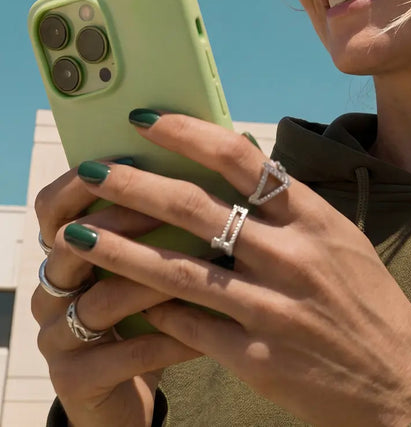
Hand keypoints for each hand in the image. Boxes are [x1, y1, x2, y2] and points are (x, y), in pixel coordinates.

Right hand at [32, 167, 198, 426]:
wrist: (126, 395)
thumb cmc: (147, 310)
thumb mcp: (148, 261)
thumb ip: (164, 217)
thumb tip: (214, 158)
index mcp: (64, 253)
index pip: (53, 207)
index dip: (83, 181)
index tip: (133, 158)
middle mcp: (51, 290)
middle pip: (73, 244)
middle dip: (126, 220)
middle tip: (180, 206)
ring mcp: (58, 337)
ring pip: (103, 298)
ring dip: (156, 279)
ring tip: (205, 267)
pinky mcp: (76, 379)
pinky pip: (126, 354)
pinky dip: (172, 338)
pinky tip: (208, 330)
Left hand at [61, 113, 410, 426]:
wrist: (400, 381)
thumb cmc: (367, 302)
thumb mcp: (339, 238)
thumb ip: (291, 206)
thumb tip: (237, 163)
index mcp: (314, 218)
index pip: (240, 160)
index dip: (186, 134)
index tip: (147, 120)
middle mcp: (292, 257)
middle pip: (196, 208)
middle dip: (135, 184)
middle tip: (93, 169)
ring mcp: (272, 309)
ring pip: (178, 270)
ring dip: (120, 249)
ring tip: (78, 233)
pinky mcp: (258, 359)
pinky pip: (191, 326)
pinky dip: (156, 310)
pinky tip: (127, 301)